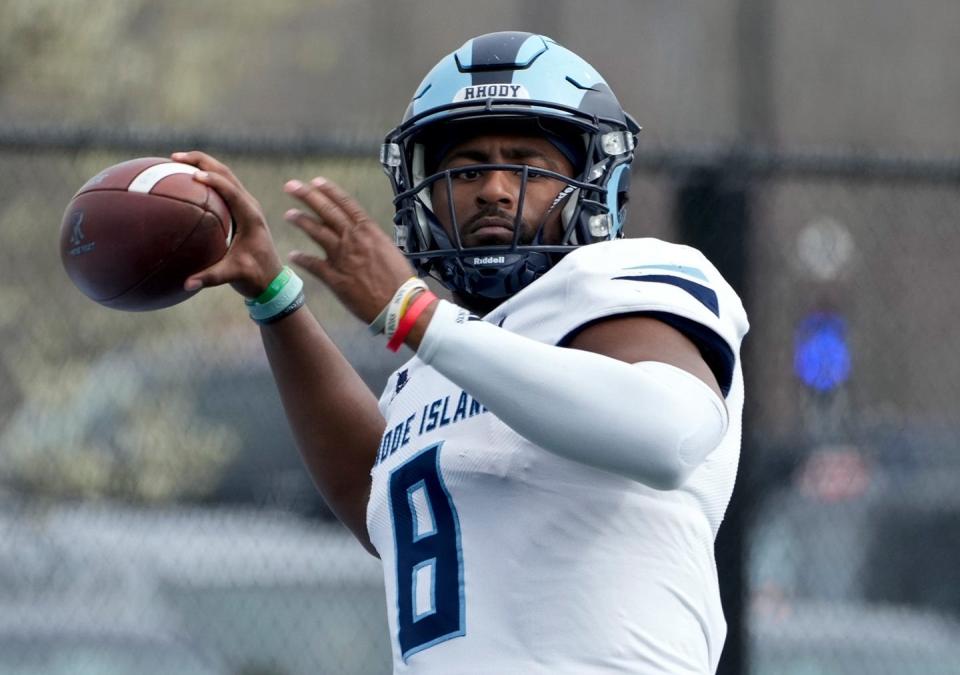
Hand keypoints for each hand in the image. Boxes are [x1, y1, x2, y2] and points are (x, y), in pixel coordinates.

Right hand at [171, 151, 284, 297]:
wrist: (273, 280)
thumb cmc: (255, 277)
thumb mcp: (234, 276)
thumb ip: (211, 278)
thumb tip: (186, 283)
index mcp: (250, 216)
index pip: (231, 190)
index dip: (213, 180)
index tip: (192, 175)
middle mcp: (249, 205)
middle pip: (225, 173)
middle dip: (201, 161)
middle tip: (174, 157)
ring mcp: (245, 205)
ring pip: (224, 175)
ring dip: (202, 165)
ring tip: (175, 160)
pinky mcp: (240, 209)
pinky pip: (222, 187)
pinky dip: (204, 178)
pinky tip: (184, 180)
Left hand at [283, 177, 417, 323]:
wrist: (400, 304)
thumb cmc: (401, 280)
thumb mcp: (389, 251)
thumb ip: (373, 242)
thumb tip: (366, 239)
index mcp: (369, 231)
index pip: (346, 204)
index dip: (329, 191)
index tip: (316, 181)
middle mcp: (353, 239)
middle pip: (327, 211)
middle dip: (307, 196)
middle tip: (291, 186)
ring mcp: (342, 257)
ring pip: (317, 232)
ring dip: (301, 221)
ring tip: (289, 214)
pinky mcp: (334, 277)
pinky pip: (313, 265)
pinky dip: (301, 259)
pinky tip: (293, 255)